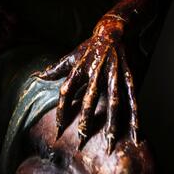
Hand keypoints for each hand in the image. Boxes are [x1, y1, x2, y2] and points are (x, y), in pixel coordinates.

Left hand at [38, 15, 138, 154]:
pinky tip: (135, 133)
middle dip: (86, 120)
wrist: (111, 31)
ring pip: (114, 102)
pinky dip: (135, 116)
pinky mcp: (128, 75)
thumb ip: (56, 69)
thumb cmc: (89, 47)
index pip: (67, 91)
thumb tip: (38, 77)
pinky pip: (132, 98)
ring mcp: (114, 74)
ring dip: (112, 123)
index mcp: (80, 68)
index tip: (58, 129)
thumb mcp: (72, 56)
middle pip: (90, 98)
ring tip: (110, 142)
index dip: (62, 110)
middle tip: (82, 140)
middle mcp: (96, 71)